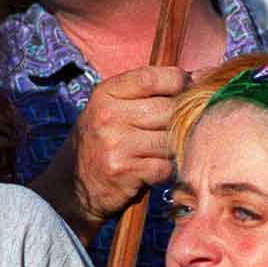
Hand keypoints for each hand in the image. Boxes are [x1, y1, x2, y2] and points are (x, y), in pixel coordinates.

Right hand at [40, 65, 188, 233]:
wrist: (70, 188)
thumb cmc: (99, 144)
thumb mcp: (109, 110)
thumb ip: (144, 94)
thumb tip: (196, 78)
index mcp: (105, 94)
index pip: (152, 78)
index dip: (179, 81)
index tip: (190, 89)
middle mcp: (109, 116)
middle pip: (168, 109)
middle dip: (183, 120)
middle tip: (185, 128)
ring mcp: (117, 144)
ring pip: (170, 139)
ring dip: (175, 148)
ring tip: (165, 151)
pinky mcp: (126, 171)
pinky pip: (165, 166)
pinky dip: (167, 170)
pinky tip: (157, 169)